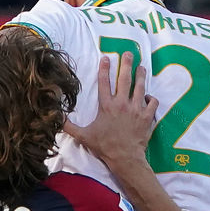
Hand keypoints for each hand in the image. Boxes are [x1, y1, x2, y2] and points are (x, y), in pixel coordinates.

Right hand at [61, 53, 157, 170]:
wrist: (125, 157)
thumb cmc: (104, 146)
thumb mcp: (84, 136)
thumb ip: (70, 127)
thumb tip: (56, 119)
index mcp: (106, 106)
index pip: (104, 83)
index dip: (104, 69)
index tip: (106, 57)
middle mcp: (121, 104)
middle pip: (124, 79)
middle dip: (126, 64)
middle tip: (129, 53)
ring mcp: (136, 109)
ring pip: (140, 87)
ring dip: (141, 75)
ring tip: (141, 67)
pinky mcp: (146, 116)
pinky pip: (152, 103)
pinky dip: (151, 98)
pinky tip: (149, 97)